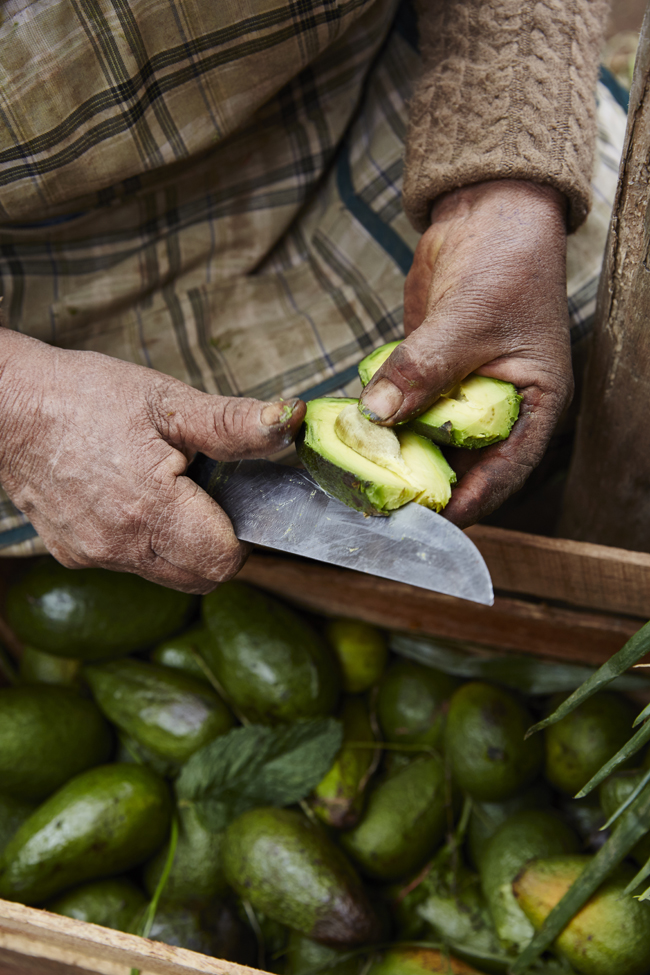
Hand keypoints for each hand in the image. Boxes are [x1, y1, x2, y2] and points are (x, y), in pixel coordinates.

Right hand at [0, 330, 304, 592]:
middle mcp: (121, 547)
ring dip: (184, 544)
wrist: (7, 407)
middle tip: (207, 493)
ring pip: (168, 575)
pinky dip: (147, 542)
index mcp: (150, 510)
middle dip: (220, 544)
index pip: (226, 561)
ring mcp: (95, 556)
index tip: (235, 498)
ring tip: (167, 490)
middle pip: (202, 578)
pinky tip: (133, 499)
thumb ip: (232, 424)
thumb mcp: (167, 401)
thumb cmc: (85, 397)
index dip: (243, 533)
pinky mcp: (75, 555)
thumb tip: (290, 423)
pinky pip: (132, 565)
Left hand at [359, 179, 571, 526]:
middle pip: (462, 464)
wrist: (488, 213)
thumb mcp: (468, 320)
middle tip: (380, 502)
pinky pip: (406, 408)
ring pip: (429, 439)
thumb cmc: (506, 262)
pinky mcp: (431, 375)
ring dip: (397, 453)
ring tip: (359, 474)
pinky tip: (354, 433)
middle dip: (423, 482)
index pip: (504, 472)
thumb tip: (377, 414)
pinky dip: (383, 420)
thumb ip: (423, 370)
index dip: (467, 501)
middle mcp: (501, 408)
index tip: (425, 518)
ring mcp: (463, 393)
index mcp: (535, 406)